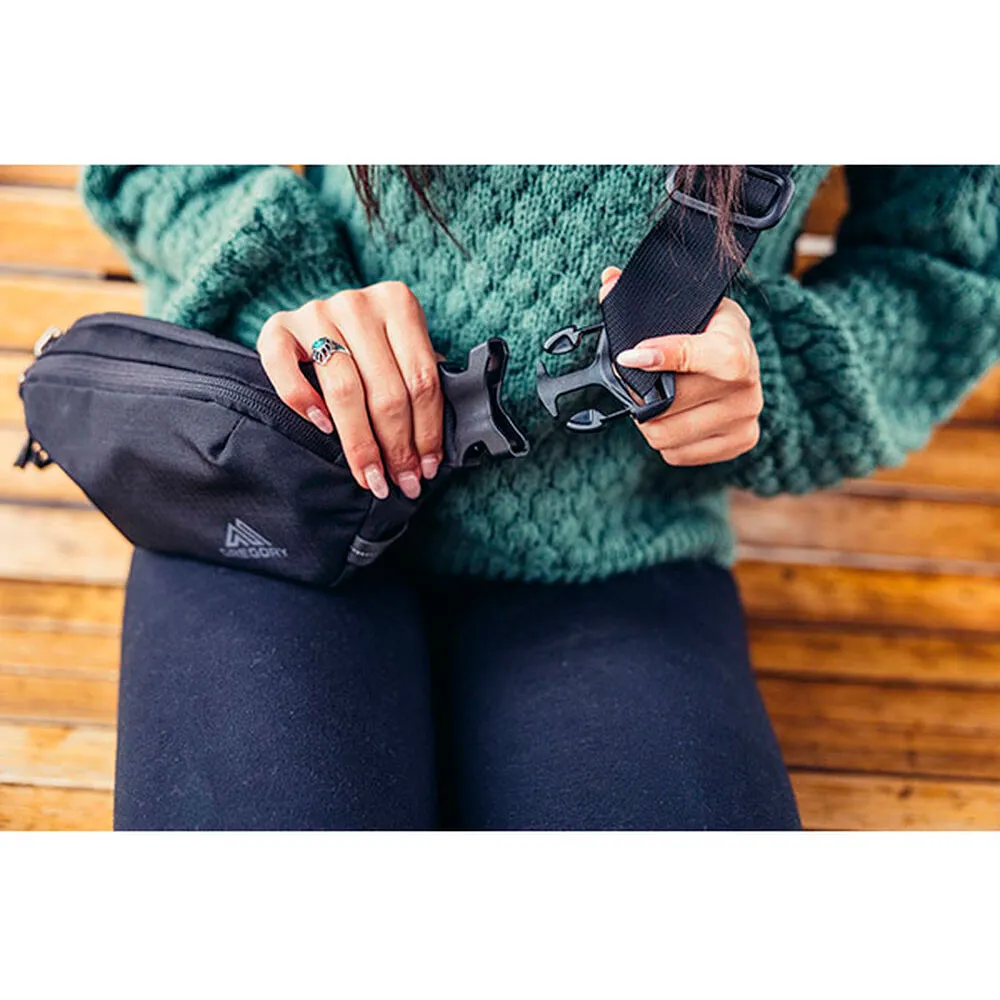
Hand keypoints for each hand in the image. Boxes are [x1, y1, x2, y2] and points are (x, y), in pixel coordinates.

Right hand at [257, 282, 443, 500]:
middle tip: (400, 481)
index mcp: (397, 303)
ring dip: (360, 443)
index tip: (426, 468)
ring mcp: (315, 313)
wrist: (320, 318)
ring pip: (344, 389)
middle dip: (396, 447)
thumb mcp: (403, 351)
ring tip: (369, 475)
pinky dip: (304, 402)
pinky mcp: (276, 327)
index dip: (427, 431)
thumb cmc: (370, 344)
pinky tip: (323, 428)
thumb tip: (433, 450)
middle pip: (386, 390)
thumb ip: (419, 383)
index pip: (422, 379)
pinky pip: (285, 370)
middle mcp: (357, 304)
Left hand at [599, 267, 763, 465]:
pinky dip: (667, 441)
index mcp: (734, 343)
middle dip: (640, 394)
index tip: (628, 357)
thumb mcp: (688, 307)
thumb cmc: (710, 332)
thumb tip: (608, 281)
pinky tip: (676, 419)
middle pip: (669, 402)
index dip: (662, 357)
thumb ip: (646, 296)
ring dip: (649, 422)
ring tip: (655, 402)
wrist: (747, 360)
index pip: (697, 354)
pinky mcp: (741, 441)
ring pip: (667, 434)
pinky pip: (678, 454)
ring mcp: (745, 416)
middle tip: (633, 384)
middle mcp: (747, 383)